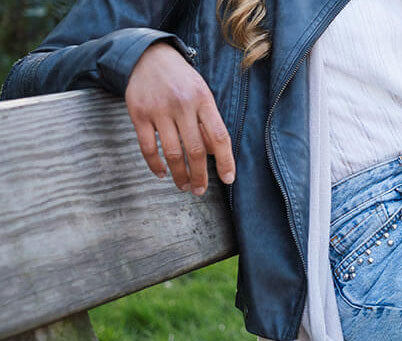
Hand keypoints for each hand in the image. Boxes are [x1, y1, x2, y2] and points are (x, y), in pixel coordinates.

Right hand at [125, 42, 234, 194]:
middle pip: (195, 150)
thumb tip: (215, 155)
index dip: (225, 161)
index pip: (219, 136)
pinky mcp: (138, 113)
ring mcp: (159, 109)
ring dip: (180, 175)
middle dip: (200, 176)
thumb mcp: (202, 95)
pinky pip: (148, 147)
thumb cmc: (181, 81)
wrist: (147, 55)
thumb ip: (209, 123)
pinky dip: (155, 165)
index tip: (228, 179)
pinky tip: (162, 174)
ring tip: (184, 186)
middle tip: (200, 190)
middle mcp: (182, 104)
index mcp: (203, 99)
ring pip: (172, 153)